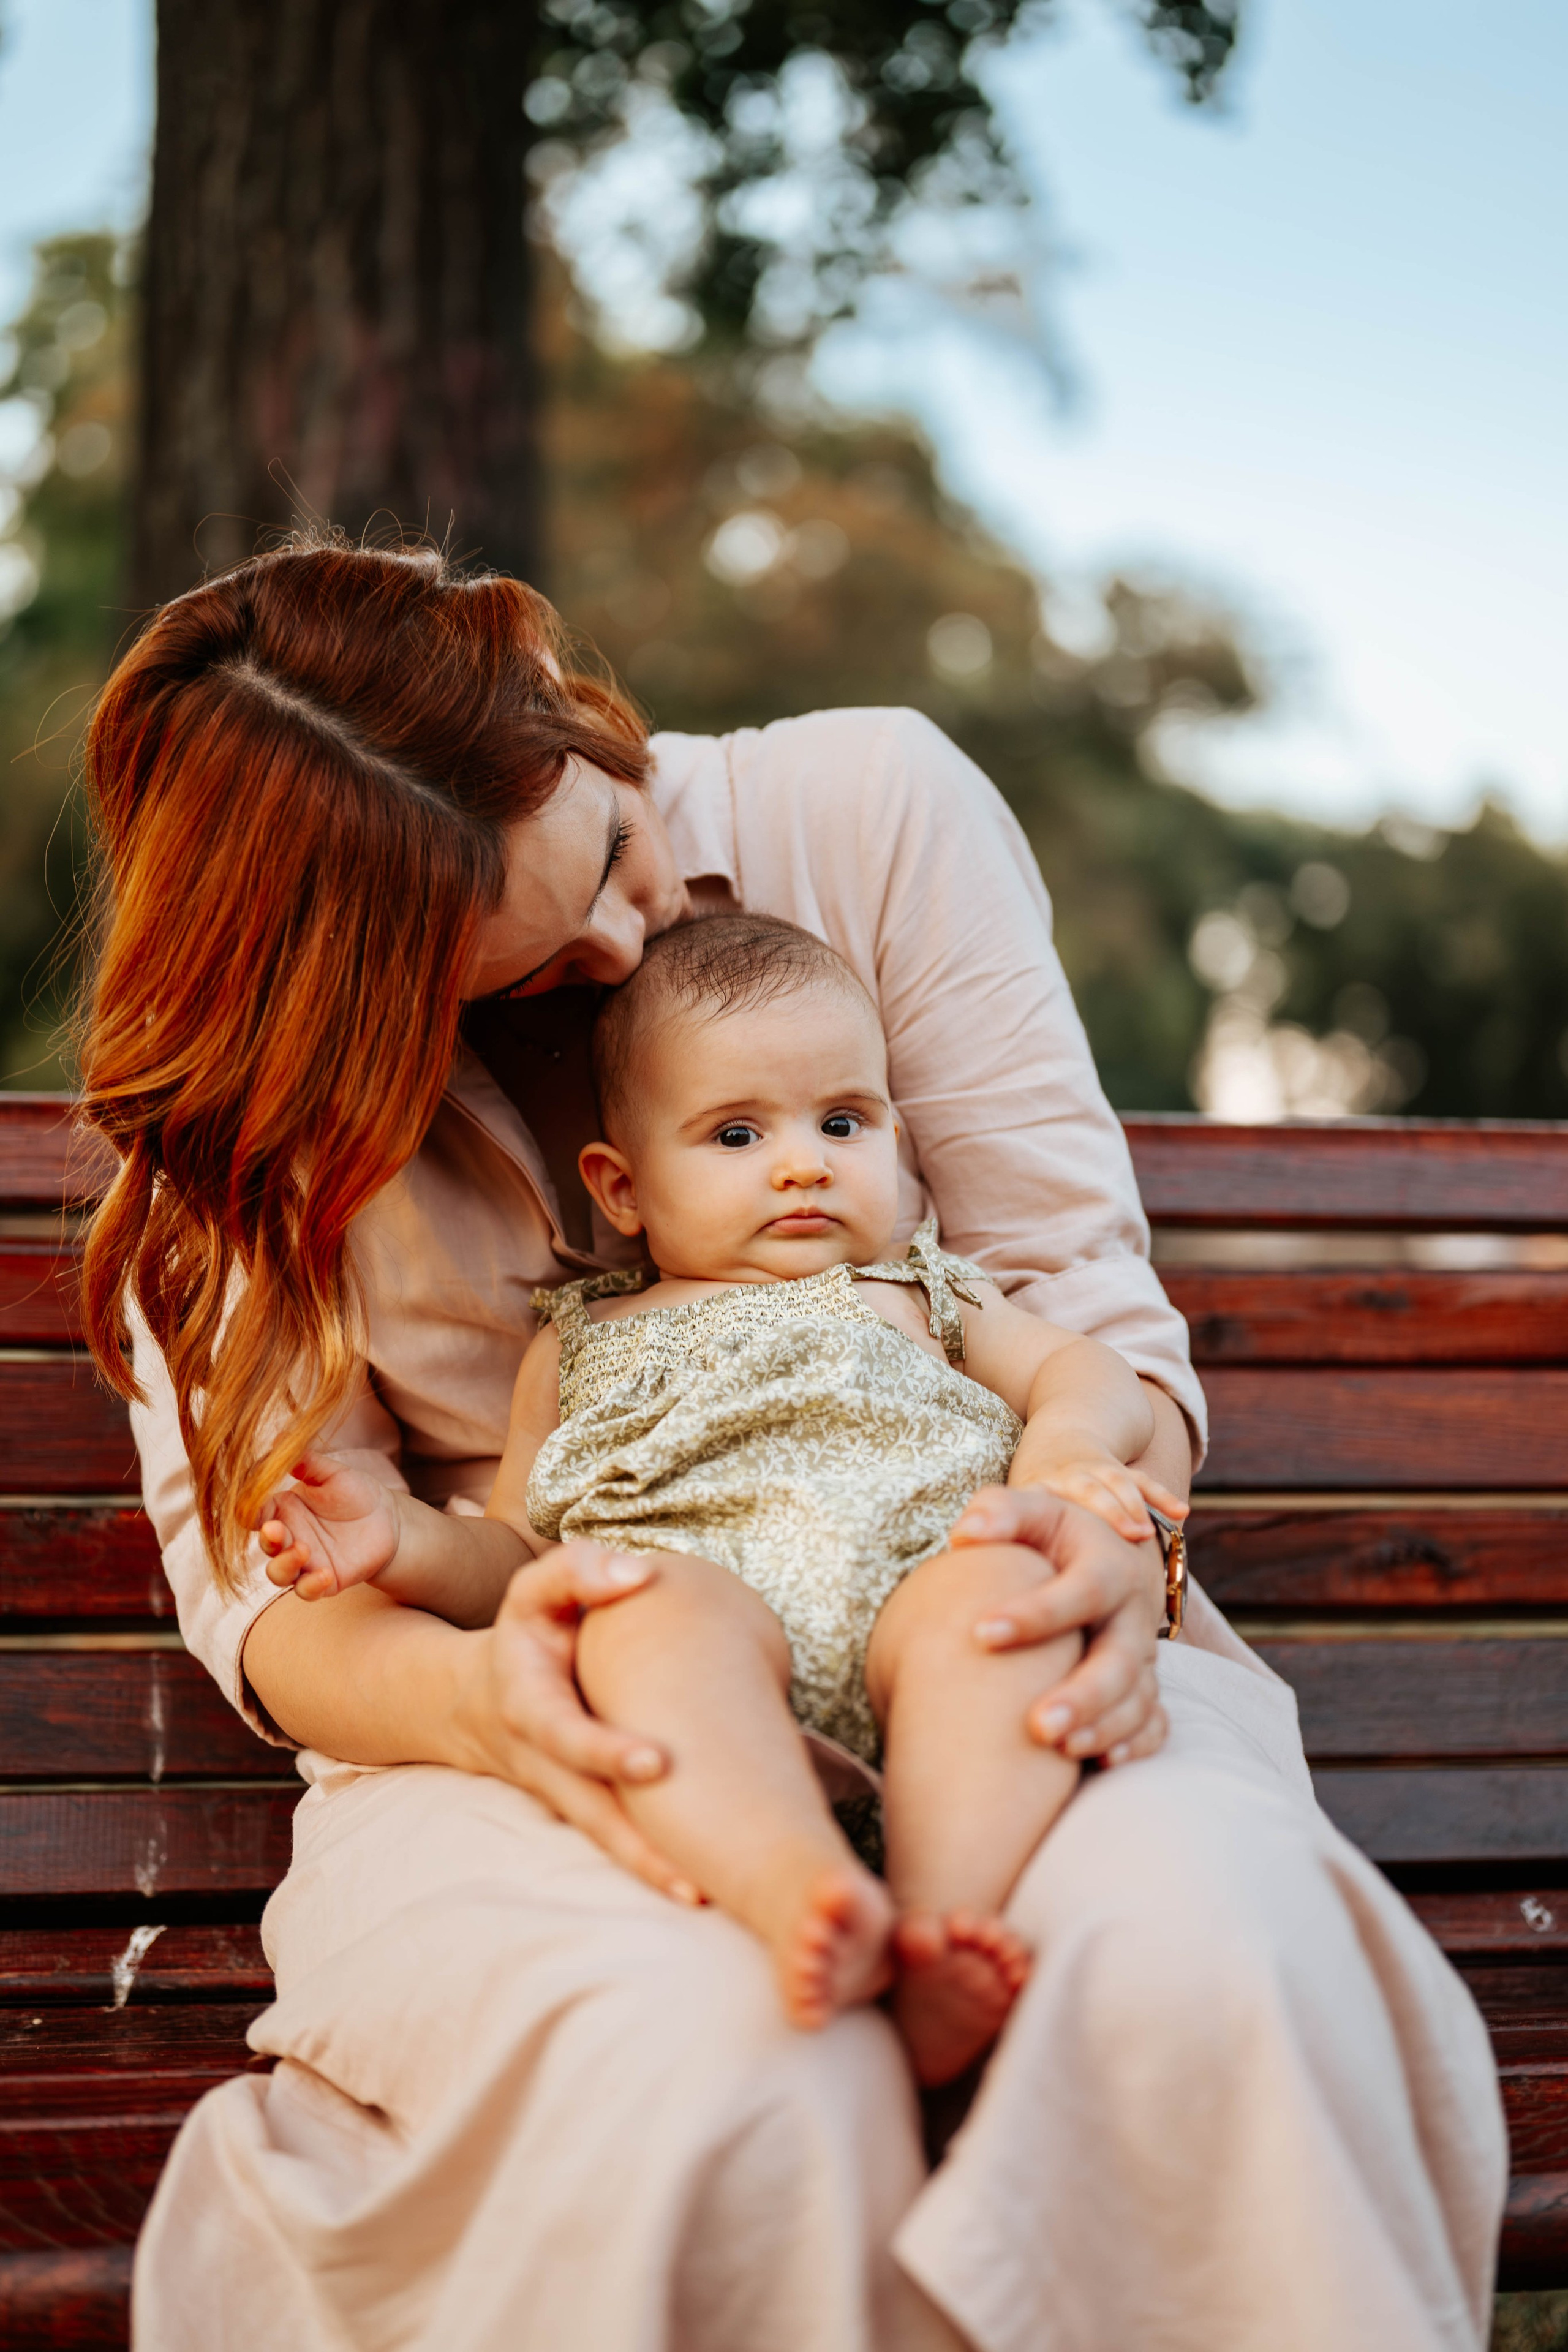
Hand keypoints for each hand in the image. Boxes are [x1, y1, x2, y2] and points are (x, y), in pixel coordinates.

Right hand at [258, 1450, 402, 1599]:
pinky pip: (308, 1591)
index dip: (248, 1510)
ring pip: (279, 1573)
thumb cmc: (355, 1492)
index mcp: (282, 1510)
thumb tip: (281, 1436)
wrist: (387, 1519)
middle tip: (276, 1530)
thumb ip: (308, 1461)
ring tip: (303, 1550)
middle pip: (265, 1544)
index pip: (253, 1513)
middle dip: (268, 1539)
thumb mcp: (332, 1473)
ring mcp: (304, 1561)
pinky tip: (325, 1575)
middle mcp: (288, 1537)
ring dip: (285, 1565)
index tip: (252, 1504)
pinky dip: (311, 1586)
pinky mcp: (324, 1580)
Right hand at [450, 1542, 701, 1906]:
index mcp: (528, 1703)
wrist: (481, 1696)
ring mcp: (562, 1792)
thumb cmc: (530, 1632)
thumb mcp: (536, 1589)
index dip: (605, 1751)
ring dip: (649, 1869)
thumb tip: (637, 1574)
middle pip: (587, 1809)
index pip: (564, 1734)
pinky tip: (705, 1887)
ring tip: (704, 1894)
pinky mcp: (584, 1807)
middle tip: (690, 1868)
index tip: (656, 1763)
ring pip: (603, 1838)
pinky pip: (617, 1841)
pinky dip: (652, 1865)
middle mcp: (542, 1759)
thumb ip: (579, 1570)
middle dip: (635, 1840)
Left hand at [950, 1485, 1168, 1767]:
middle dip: (1082, 1695)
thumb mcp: (1031, 1509)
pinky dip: (1134, 1744)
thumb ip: (1000, 1511)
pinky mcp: (1143, 1688)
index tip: (980, 1633)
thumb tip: (966, 1534)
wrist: (1096, 1554)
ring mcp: (1141, 1656)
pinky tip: (1101, 1764)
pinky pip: (1151, 1722)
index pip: (1080, 1591)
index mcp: (1108, 1566)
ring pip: (1136, 1699)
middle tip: (1037, 1727)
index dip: (1035, 1614)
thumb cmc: (1049, 1534)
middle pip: (1119, 1659)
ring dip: (1103, 1728)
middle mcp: (1132, 1616)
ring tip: (1059, 1751)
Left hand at [1014, 1439, 1188, 1546]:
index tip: (1057, 1551)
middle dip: (1102, 1511)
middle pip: (1082, 1488)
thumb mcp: (1011, 1513)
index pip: (1035, 1503)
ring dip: (1130, 1506)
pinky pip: (1143, 1481)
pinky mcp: (1121, 1474)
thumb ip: (1006, 1534)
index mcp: (1036, 1490)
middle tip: (1116, 1538)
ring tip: (1144, 1534)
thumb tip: (978, 1575)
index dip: (1046, 1524)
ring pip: (1115, 1481)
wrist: (1059, 1443)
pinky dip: (1161, 1496)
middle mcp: (1067, 1477)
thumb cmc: (1031, 1501)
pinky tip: (1181, 1512)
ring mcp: (1096, 1471)